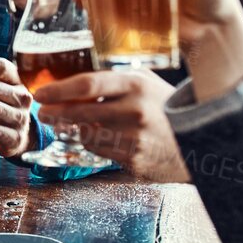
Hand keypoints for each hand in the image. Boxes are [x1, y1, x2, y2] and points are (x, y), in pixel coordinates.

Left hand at [35, 68, 190, 182]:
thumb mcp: (145, 83)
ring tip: (85, 124)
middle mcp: (135, 111)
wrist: (201, 141)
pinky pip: (100, 151)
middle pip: (80, 112)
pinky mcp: (135, 161)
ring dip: (79, 129)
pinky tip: (107, 138)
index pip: (87, 84)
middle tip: (44, 113)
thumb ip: (113, 81)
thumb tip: (72, 84)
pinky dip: (97, 144)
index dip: (59, 90)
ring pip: (87, 134)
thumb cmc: (165, 107)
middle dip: (56, 113)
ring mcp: (135, 139)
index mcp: (136, 86)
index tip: (41, 94)